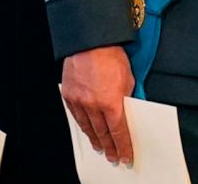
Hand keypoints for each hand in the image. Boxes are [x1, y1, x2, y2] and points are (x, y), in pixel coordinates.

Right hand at [61, 46, 134, 165]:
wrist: (89, 41)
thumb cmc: (110, 55)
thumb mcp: (128, 79)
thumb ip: (127, 98)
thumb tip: (127, 110)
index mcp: (111, 103)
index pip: (119, 132)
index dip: (123, 146)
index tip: (125, 155)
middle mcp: (94, 105)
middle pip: (103, 133)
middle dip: (109, 147)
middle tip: (113, 156)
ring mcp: (79, 101)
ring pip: (88, 127)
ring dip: (95, 139)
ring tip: (99, 146)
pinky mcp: (69, 94)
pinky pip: (75, 115)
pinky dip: (82, 125)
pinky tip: (85, 129)